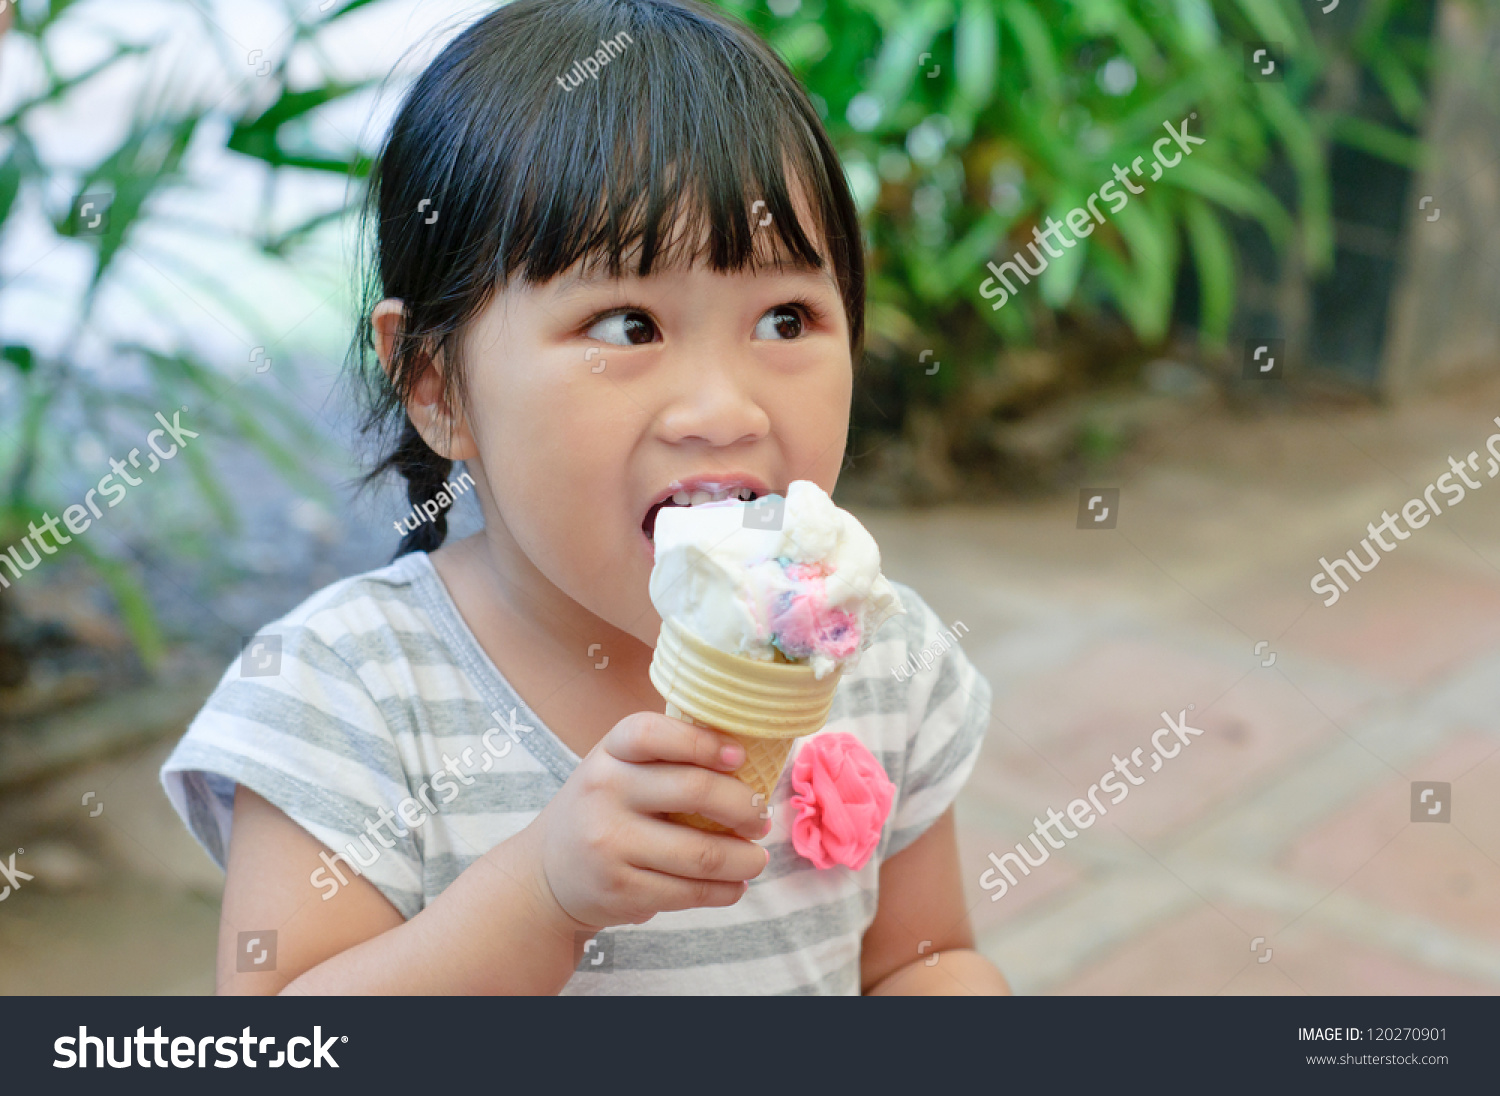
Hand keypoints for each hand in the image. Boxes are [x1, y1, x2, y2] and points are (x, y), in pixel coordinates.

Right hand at [530, 712, 770, 928]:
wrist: (545, 874)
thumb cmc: (604, 810)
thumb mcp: (619, 771)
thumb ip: (668, 761)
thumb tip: (751, 765)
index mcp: (609, 753)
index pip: (653, 733)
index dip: (702, 741)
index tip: (740, 757)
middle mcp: (604, 793)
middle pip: (695, 790)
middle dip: (745, 807)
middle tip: (761, 818)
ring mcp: (610, 844)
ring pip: (702, 852)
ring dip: (744, 858)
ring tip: (757, 858)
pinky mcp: (621, 891)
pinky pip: (689, 892)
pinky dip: (725, 890)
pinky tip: (735, 884)